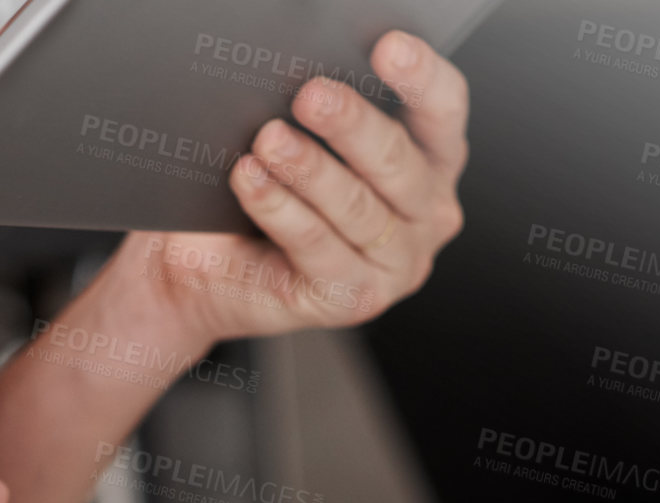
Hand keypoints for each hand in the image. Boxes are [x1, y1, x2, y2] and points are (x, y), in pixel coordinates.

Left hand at [120, 31, 469, 343]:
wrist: (217, 267)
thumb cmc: (269, 196)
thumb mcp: (309, 144)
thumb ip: (324, 116)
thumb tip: (308, 79)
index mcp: (430, 162)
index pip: (442, 111)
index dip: (421, 77)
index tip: (387, 47)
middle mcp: (425, 214)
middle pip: (399, 162)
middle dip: (353, 125)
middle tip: (311, 96)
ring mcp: (396, 263)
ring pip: (357, 207)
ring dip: (309, 169)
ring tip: (269, 141)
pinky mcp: (356, 298)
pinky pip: (316, 246)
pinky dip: (280, 210)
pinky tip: (252, 180)